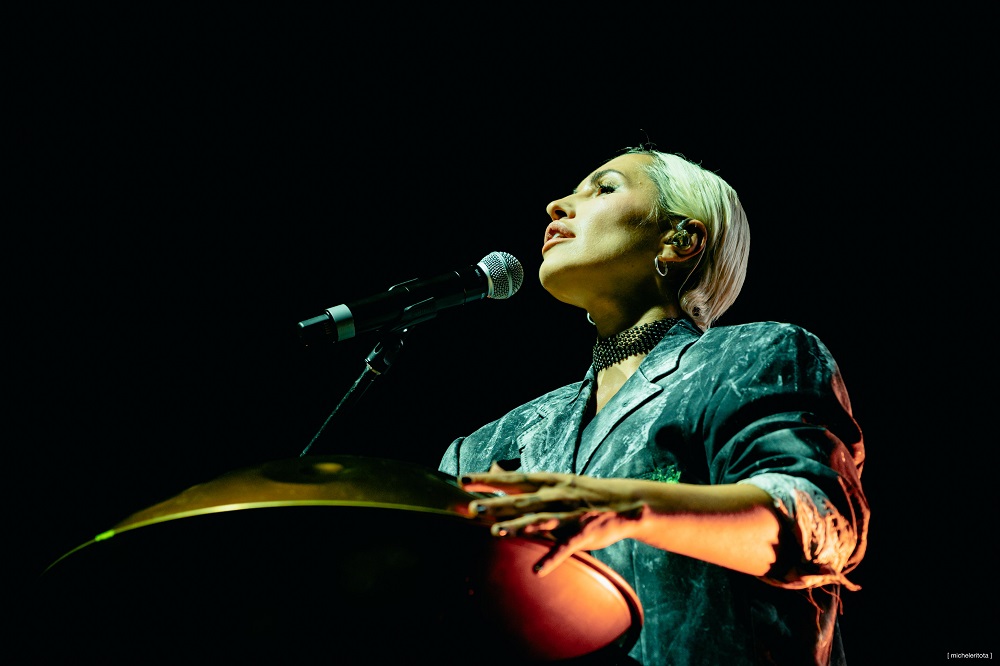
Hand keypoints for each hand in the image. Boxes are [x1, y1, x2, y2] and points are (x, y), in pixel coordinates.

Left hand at [461, 464, 644, 576]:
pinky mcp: (582, 534)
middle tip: (472, 509)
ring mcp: (568, 514)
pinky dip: (551, 559)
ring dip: (517, 526)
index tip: (463, 480)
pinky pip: (564, 548)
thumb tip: (498, 477)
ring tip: (496, 532)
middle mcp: (556, 495)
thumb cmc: (585, 494)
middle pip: (521, 500)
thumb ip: (529, 485)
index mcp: (548, 482)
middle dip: (496, 504)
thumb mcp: (557, 482)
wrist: (626, 503)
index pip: (512, 479)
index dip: (487, 480)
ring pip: (539, 520)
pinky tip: (537, 570)